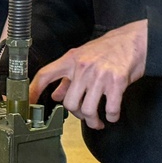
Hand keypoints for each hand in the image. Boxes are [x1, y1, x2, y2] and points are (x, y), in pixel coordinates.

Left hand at [29, 20, 147, 128]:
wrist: (134, 41)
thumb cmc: (108, 49)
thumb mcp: (83, 58)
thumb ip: (67, 78)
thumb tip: (55, 95)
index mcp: (71, 60)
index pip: (45, 74)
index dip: (33, 90)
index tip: (27, 103)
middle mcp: (83, 67)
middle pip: (69, 103)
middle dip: (77, 115)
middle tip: (84, 116)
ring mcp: (99, 75)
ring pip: (87, 109)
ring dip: (93, 121)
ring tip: (98, 121)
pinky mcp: (117, 83)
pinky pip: (110, 109)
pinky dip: (111, 117)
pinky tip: (112, 115)